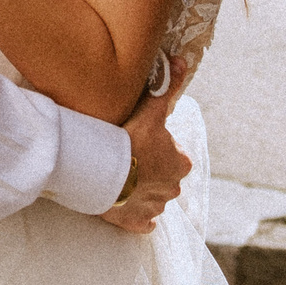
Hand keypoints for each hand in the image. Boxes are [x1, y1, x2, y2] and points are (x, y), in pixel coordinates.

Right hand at [101, 61, 190, 233]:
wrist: (102, 174)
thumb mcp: (150, 110)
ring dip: (139, 191)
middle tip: (126, 159)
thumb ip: (168, 87)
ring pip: (152, 198)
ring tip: (119, 179)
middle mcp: (173, 188)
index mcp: (181, 163)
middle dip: (148, 170)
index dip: (155, 146)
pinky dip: (134, 215)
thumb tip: (183, 60)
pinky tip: (122, 204)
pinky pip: (141, 222)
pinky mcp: (137, 224)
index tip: (137, 142)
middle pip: (162, 177)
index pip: (173, 154)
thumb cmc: (128, 141)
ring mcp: (155, 208)